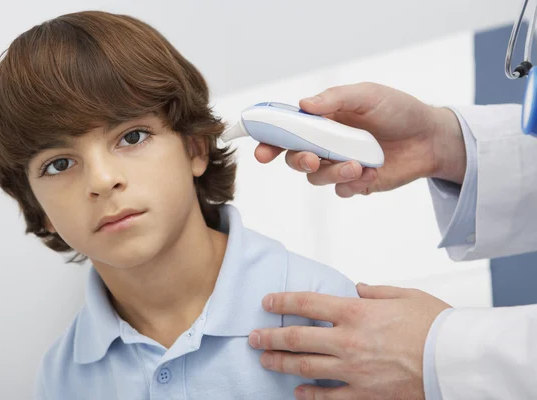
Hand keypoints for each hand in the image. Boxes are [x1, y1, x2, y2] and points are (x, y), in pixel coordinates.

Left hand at [248, 284, 451, 399]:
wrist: (456, 360)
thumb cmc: (435, 325)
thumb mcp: (405, 295)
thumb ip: (376, 292)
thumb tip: (358, 289)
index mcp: (356, 312)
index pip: (307, 303)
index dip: (283, 301)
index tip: (267, 302)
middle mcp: (348, 340)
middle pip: (297, 338)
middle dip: (270, 337)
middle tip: (253, 338)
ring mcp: (353, 370)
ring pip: (305, 367)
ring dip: (281, 363)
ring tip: (264, 360)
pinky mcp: (364, 394)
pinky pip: (329, 397)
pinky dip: (309, 396)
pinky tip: (296, 393)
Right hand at [254, 82, 465, 196]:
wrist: (430, 138)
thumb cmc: (399, 110)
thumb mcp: (368, 95)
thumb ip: (335, 99)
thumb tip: (303, 104)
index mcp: (322, 120)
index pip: (287, 129)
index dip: (270, 139)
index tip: (261, 150)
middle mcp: (326, 144)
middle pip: (294, 158)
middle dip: (298, 161)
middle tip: (311, 159)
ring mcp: (339, 165)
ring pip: (317, 177)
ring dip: (332, 173)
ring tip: (357, 165)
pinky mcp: (355, 183)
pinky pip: (341, 191)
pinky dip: (352, 185)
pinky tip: (370, 174)